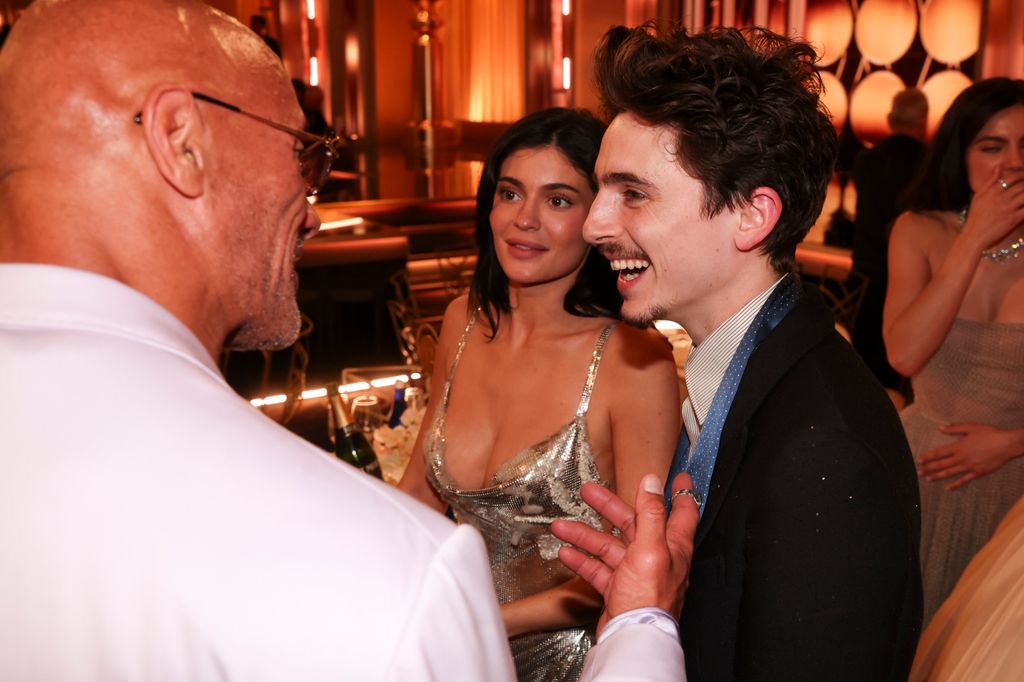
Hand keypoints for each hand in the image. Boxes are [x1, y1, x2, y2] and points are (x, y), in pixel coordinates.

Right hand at [551, 473, 698, 635]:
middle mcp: (657, 557)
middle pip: (633, 524)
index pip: (683, 513)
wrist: (633, 637)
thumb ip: (651, 514)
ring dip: (584, 536)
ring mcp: (637, 573)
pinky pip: (599, 570)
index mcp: (672, 545)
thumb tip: (652, 482)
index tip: (679, 477)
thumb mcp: (652, 548)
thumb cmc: (650, 599)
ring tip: (561, 526)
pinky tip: (567, 553)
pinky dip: (582, 561)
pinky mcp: (620, 590)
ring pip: (610, 547)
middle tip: (590, 492)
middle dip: (609, 507)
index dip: (681, 493)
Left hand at [918, 422, 1023, 489]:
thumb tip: (940, 428)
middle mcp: (962, 458)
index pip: (939, 453)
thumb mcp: (971, 427)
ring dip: (937, 476)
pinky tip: (947, 487)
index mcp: (958, 446)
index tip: (919, 460)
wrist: (1007, 444)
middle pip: (941, 464)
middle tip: (918, 472)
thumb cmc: (990, 433)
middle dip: (929, 468)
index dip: (928, 457)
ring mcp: (969, 466)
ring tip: (927, 479)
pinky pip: (964, 480)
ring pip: (950, 473)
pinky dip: (955, 484)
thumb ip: (954, 428)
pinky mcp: (978, 473)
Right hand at [962, 168, 1023, 251]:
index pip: (1012, 176)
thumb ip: (989, 182)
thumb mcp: (978, 196)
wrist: (974, 236)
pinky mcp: (1013, 219)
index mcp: (993, 191)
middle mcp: (1001, 197)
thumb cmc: (975, 217)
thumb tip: (999, 169)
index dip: (1022, 173)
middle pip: (1022, 185)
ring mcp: (1008, 208)